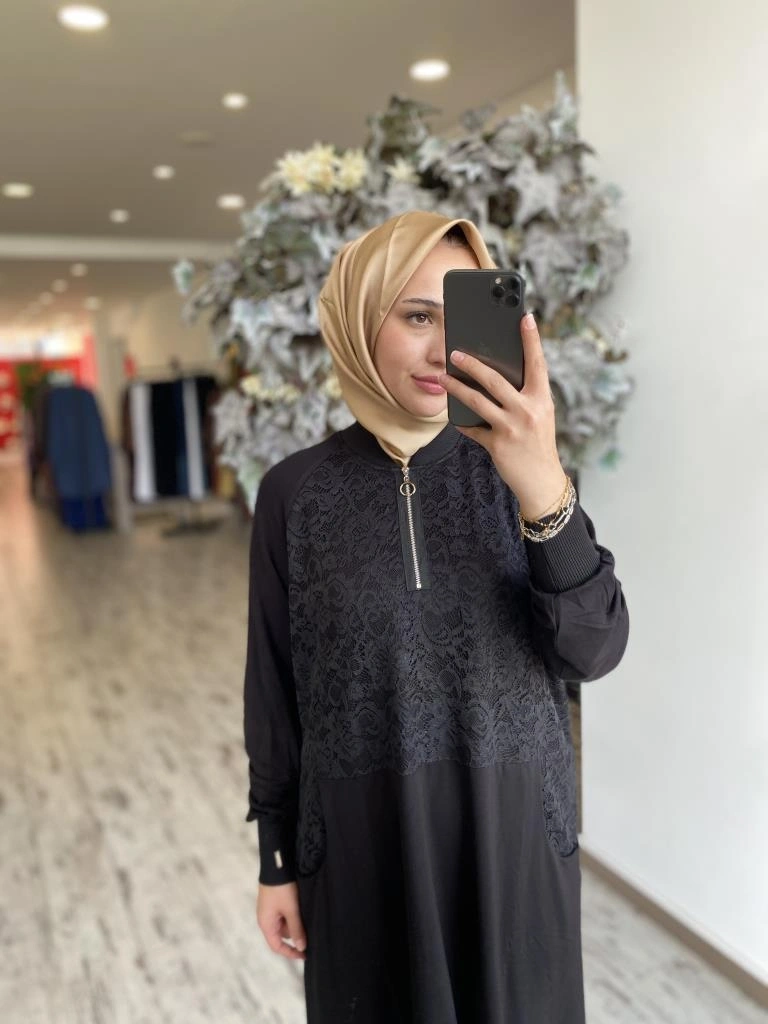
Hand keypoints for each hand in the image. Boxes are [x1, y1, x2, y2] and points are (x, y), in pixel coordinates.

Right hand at [257, 881, 306, 960]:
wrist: (276, 865)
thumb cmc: (282, 889)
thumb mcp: (291, 910)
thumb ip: (296, 929)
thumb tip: (301, 947)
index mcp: (266, 924)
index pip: (277, 946)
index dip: (290, 953)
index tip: (304, 954)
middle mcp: (266, 919)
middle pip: (282, 935)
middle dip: (295, 934)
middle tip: (310, 930)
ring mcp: (270, 910)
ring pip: (285, 924)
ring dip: (295, 923)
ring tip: (306, 916)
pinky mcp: (274, 902)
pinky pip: (284, 914)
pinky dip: (293, 915)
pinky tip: (302, 909)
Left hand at [438, 313, 567, 520]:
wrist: (541, 481)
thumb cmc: (538, 444)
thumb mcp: (539, 416)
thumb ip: (524, 397)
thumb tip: (496, 376)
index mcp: (541, 399)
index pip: (537, 363)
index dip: (532, 340)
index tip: (525, 317)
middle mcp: (527, 410)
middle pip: (495, 380)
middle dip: (472, 364)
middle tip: (455, 353)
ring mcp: (511, 428)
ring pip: (478, 401)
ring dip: (456, 388)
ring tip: (443, 378)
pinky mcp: (497, 444)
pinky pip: (473, 428)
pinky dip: (461, 422)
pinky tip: (451, 415)